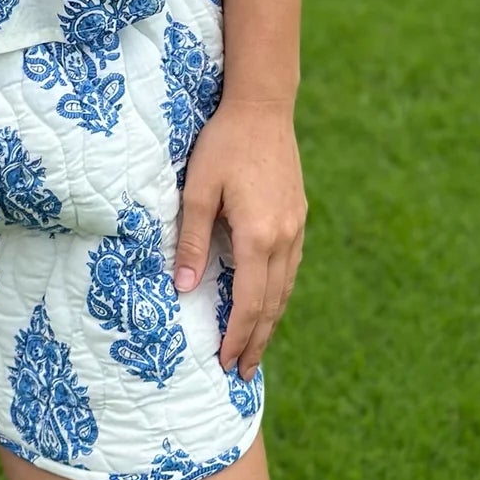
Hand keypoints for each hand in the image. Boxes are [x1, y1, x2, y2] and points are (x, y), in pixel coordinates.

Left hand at [172, 95, 306, 380]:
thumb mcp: (197, 189)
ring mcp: (296, 226)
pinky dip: (278, 292)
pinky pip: (290, 267)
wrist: (262, 107)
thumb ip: (191, 240)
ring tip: (255, 347)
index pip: (250, 302)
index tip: (225, 362)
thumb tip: (181, 288)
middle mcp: (284, 238)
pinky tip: (268, 300)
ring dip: (270, 321)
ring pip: (285, 287)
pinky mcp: (298, 215)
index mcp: (258, 236)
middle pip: (272, 303)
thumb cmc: (223, 144)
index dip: (237, 336)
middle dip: (257, 340)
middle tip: (243, 371)